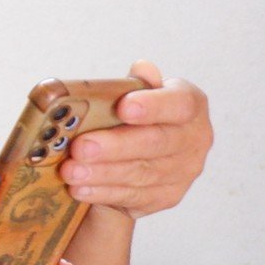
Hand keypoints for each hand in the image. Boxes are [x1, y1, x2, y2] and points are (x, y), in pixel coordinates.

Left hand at [62, 60, 211, 217]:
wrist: (143, 149)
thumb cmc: (136, 116)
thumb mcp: (136, 93)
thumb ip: (137, 84)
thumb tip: (143, 68)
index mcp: (189, 105)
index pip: (179, 104)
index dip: (153, 105)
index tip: (124, 107)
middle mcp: (194, 139)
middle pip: (155, 143)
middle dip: (115, 146)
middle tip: (80, 147)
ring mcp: (184, 171)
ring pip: (141, 173)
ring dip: (101, 173)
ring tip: (70, 170)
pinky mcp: (167, 196)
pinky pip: (134, 196)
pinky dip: (103, 192)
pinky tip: (79, 188)